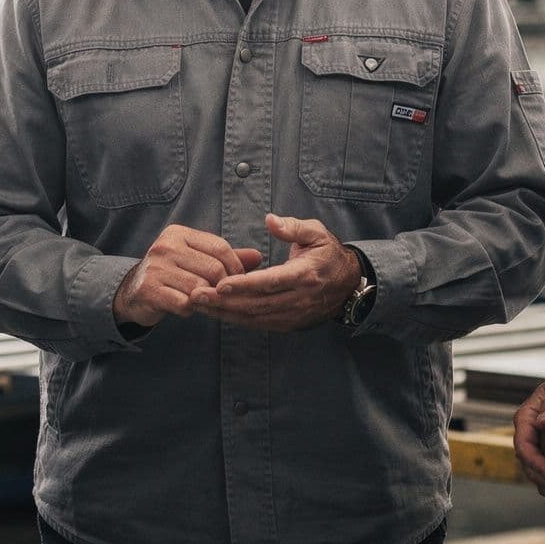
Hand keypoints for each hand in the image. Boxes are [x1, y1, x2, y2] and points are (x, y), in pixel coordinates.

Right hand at [112, 224, 262, 328]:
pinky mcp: (149, 290)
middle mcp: (165, 246)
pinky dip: (189, 310)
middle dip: (223, 286)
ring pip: (200, 288)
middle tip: (222, 296)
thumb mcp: (196, 259)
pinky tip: (184, 307)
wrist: (133, 292)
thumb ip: (225, 258)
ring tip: (199, 300)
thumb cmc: (172, 274)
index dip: (236, 267)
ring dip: (205, 299)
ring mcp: (156, 268)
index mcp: (178, 234)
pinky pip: (184, 304)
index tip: (240, 282)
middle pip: (213, 268)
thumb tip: (258, 257)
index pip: (219, 247)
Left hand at [191, 214, 358, 332]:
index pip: (270, 282)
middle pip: (256, 304)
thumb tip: (270, 220)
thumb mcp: (316, 233)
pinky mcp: (288, 324)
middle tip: (196, 295)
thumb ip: (293, 227)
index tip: (220, 284)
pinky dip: (236, 319)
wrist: (348, 284)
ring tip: (198, 304)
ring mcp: (293, 315)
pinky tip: (215, 312)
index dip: (244, 285)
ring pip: (254, 317)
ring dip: (225, 312)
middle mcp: (298, 299)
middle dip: (224, 302)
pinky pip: (258, 323)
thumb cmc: (328, 254)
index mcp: (304, 275)